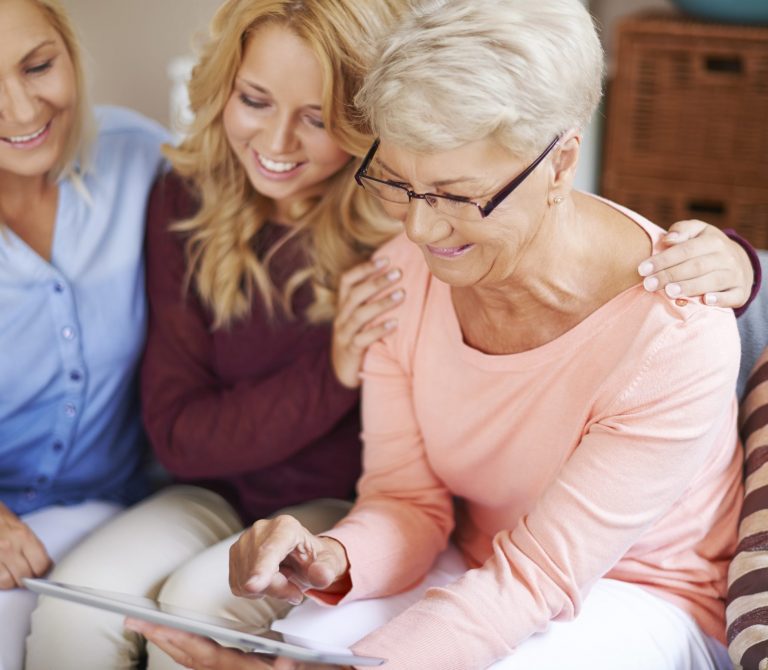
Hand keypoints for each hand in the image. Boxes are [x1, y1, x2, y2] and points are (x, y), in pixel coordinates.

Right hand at [0, 502, 50, 588]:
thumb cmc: (1, 519)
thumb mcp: (22, 528)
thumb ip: (33, 546)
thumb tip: (45, 564)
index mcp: (24, 536)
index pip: (41, 564)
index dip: (42, 572)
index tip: (41, 573)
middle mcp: (9, 547)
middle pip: (25, 575)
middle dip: (28, 579)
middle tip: (27, 577)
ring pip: (8, 581)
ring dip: (12, 582)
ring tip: (13, 576)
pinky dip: (0, 581)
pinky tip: (2, 574)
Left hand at [124, 619, 353, 669]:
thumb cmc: (321, 669)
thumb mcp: (314, 664)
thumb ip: (298, 663)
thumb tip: (286, 660)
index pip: (206, 655)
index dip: (179, 639)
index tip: (154, 625)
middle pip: (191, 658)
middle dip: (162, 638)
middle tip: (132, 619)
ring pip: (195, 660)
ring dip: (171, 641)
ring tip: (148, 622)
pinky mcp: (238, 669)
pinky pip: (205, 659)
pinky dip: (188, 646)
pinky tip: (180, 635)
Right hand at [229, 515, 348, 604]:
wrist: (303, 559)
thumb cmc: (314, 559)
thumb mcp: (329, 564)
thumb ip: (326, 569)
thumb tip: (320, 575)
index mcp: (286, 527)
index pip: (270, 550)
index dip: (262, 569)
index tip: (253, 587)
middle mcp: (261, 529)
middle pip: (258, 570)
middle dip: (277, 588)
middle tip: (295, 590)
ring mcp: (244, 541)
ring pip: (245, 581)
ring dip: (266, 590)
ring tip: (283, 580)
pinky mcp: (235, 555)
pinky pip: (238, 585)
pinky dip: (254, 591)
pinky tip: (268, 581)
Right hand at [332, 256, 403, 387]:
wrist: (343, 369)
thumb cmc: (358, 335)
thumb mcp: (360, 315)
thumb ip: (370, 298)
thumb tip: (395, 274)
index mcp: (343, 304)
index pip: (347, 280)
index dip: (364, 268)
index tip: (386, 259)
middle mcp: (341, 316)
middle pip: (355, 294)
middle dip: (377, 282)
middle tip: (399, 273)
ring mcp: (344, 334)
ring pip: (359, 315)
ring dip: (382, 303)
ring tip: (402, 294)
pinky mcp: (350, 350)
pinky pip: (362, 339)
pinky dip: (379, 330)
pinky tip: (395, 323)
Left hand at [637, 219, 752, 307]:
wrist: (738, 261)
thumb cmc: (706, 246)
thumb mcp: (697, 231)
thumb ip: (682, 230)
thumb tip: (669, 239)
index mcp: (712, 241)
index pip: (685, 250)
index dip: (663, 260)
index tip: (642, 270)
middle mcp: (726, 257)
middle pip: (696, 266)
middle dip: (670, 276)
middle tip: (649, 285)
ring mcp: (735, 275)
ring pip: (712, 281)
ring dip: (690, 287)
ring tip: (669, 293)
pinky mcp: (740, 292)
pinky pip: (732, 296)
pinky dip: (719, 299)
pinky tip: (705, 301)